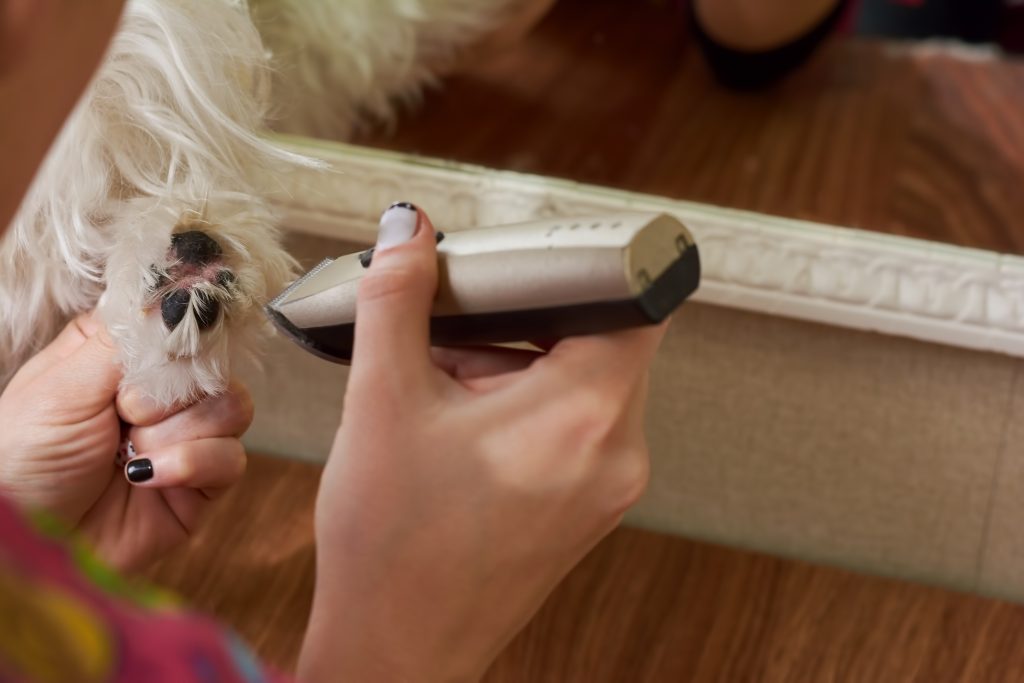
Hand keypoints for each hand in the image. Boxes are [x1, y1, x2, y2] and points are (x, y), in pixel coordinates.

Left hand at [0, 313, 252, 569]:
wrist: (25, 544)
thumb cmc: (19, 462)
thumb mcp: (61, 386)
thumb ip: (125, 340)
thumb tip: (181, 293)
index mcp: (120, 356)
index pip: (179, 321)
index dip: (180, 332)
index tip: (162, 350)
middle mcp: (158, 392)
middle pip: (214, 364)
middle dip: (172, 392)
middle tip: (125, 413)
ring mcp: (184, 437)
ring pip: (233, 407)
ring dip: (179, 432)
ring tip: (131, 455)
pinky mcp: (201, 483)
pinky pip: (232, 459)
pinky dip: (192, 464)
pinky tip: (149, 477)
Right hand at [298, 205, 664, 681]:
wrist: (396, 651)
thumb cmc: (390, 546)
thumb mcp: (383, 402)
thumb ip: (398, 300)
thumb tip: (409, 230)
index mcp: (584, 415)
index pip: (632, 300)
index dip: (585, 265)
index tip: (534, 261)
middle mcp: (618, 451)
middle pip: (600, 338)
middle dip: (524, 319)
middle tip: (457, 327)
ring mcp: (609, 484)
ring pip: (582, 381)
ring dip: (519, 363)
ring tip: (445, 388)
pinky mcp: (590, 505)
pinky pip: (574, 424)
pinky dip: (526, 404)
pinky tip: (460, 423)